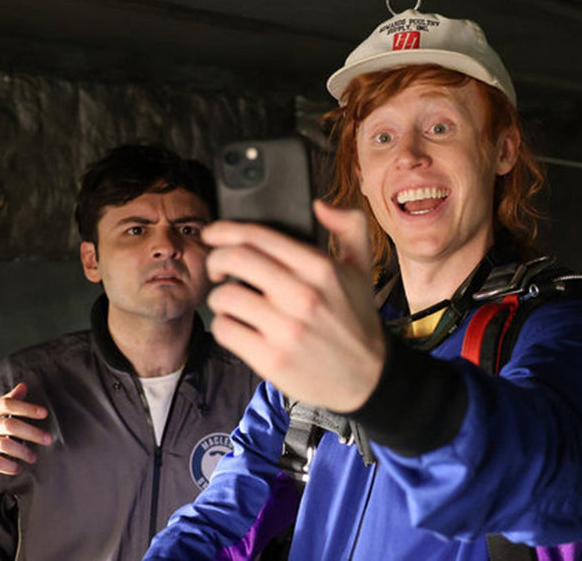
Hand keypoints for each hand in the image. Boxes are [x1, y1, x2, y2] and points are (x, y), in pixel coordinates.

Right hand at [0, 383, 51, 494]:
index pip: (5, 405)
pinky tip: (17, 468)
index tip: (44, 413)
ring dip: (22, 451)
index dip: (26, 408)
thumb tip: (23, 387)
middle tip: (47, 439)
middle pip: (8, 425)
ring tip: (33, 457)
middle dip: (31, 432)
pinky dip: (9, 465)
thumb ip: (4, 402)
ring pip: (3, 445)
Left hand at [203, 201, 385, 412]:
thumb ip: (349, 225)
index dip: (225, 230)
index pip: (258, 236)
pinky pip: (226, 330)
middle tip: (219, 269)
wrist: (367, 377)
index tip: (214, 234)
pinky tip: (238, 325)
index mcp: (321, 268)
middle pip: (234, 260)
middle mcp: (303, 296)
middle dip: (216, 260)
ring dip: (219, 297)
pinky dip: (224, 325)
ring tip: (232, 303)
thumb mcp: (362, 267)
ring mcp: (286, 329)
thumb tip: (319, 204)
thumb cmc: (357, 319)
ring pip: (225, 297)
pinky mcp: (272, 360)